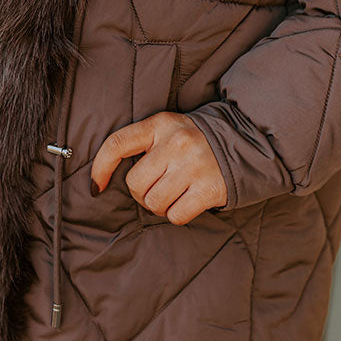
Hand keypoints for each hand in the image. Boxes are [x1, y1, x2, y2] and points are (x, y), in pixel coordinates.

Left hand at [90, 112, 227, 224]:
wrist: (244, 141)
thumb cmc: (194, 141)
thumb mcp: (167, 129)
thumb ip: (141, 144)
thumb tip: (103, 180)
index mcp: (160, 124)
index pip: (117, 144)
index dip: (100, 168)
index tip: (96, 187)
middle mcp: (176, 143)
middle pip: (135, 184)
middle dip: (142, 194)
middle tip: (158, 187)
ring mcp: (194, 166)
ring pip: (154, 203)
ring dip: (160, 206)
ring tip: (174, 193)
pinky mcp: (209, 189)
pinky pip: (176, 215)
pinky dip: (178, 214)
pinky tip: (188, 200)